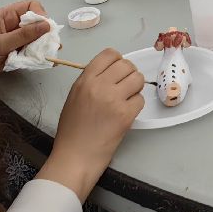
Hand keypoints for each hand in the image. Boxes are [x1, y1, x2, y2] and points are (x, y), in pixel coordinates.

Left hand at [0, 0, 50, 90]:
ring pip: (34, 36)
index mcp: (3, 17)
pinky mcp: (13, 52)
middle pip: (34, 22)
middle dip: (44, 31)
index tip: (45, 27)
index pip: (28, 6)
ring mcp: (12, 39)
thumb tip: (45, 25)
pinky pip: (29, 49)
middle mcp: (9, 26)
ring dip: (42, 43)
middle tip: (51, 42)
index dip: (39, 14)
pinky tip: (42, 58)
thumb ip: (23, 35)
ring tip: (50, 52)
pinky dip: (36, 53)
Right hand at [38, 49, 144, 199]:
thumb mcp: (74, 97)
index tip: (117, 72)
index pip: (109, 54)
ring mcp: (114, 100)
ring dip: (135, 88)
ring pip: (137, 79)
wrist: (75, 157)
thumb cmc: (72, 130)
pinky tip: (125, 114)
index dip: (117, 61)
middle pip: (127, 65)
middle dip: (129, 74)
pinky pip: (140, 99)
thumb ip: (91, 81)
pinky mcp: (126, 114)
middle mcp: (99, 86)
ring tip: (125, 100)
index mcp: (85, 80)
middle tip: (124, 87)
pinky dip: (136, 106)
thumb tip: (111, 71)